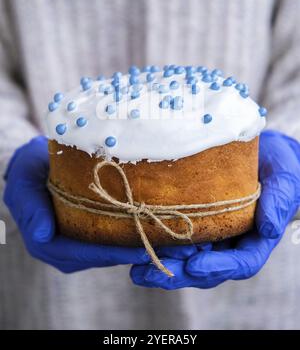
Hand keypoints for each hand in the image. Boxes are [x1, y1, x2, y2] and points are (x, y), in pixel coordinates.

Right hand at [3, 136, 149, 272]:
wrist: (33, 164)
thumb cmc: (27, 173)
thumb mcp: (23, 186)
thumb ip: (31, 210)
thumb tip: (43, 236)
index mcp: (46, 244)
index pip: (83, 254)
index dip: (112, 253)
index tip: (140, 250)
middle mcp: (63, 251)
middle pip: (101, 257)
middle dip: (130, 252)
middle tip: (161, 246)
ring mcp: (76, 244)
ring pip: (108, 251)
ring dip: (132, 246)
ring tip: (161, 239)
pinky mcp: (87, 234)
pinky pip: (109, 239)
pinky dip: (127, 235)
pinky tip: (148, 227)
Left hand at [130, 130, 299, 288]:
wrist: (261, 152)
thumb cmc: (279, 166)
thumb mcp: (285, 179)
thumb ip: (280, 201)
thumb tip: (269, 229)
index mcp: (255, 239)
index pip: (241, 263)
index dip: (219, 268)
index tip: (195, 266)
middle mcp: (231, 242)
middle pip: (206, 269)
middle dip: (178, 274)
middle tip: (150, 274)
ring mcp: (211, 233)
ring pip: (186, 258)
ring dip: (161, 264)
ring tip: (136, 266)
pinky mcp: (193, 219)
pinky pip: (175, 235)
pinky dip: (156, 241)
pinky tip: (134, 242)